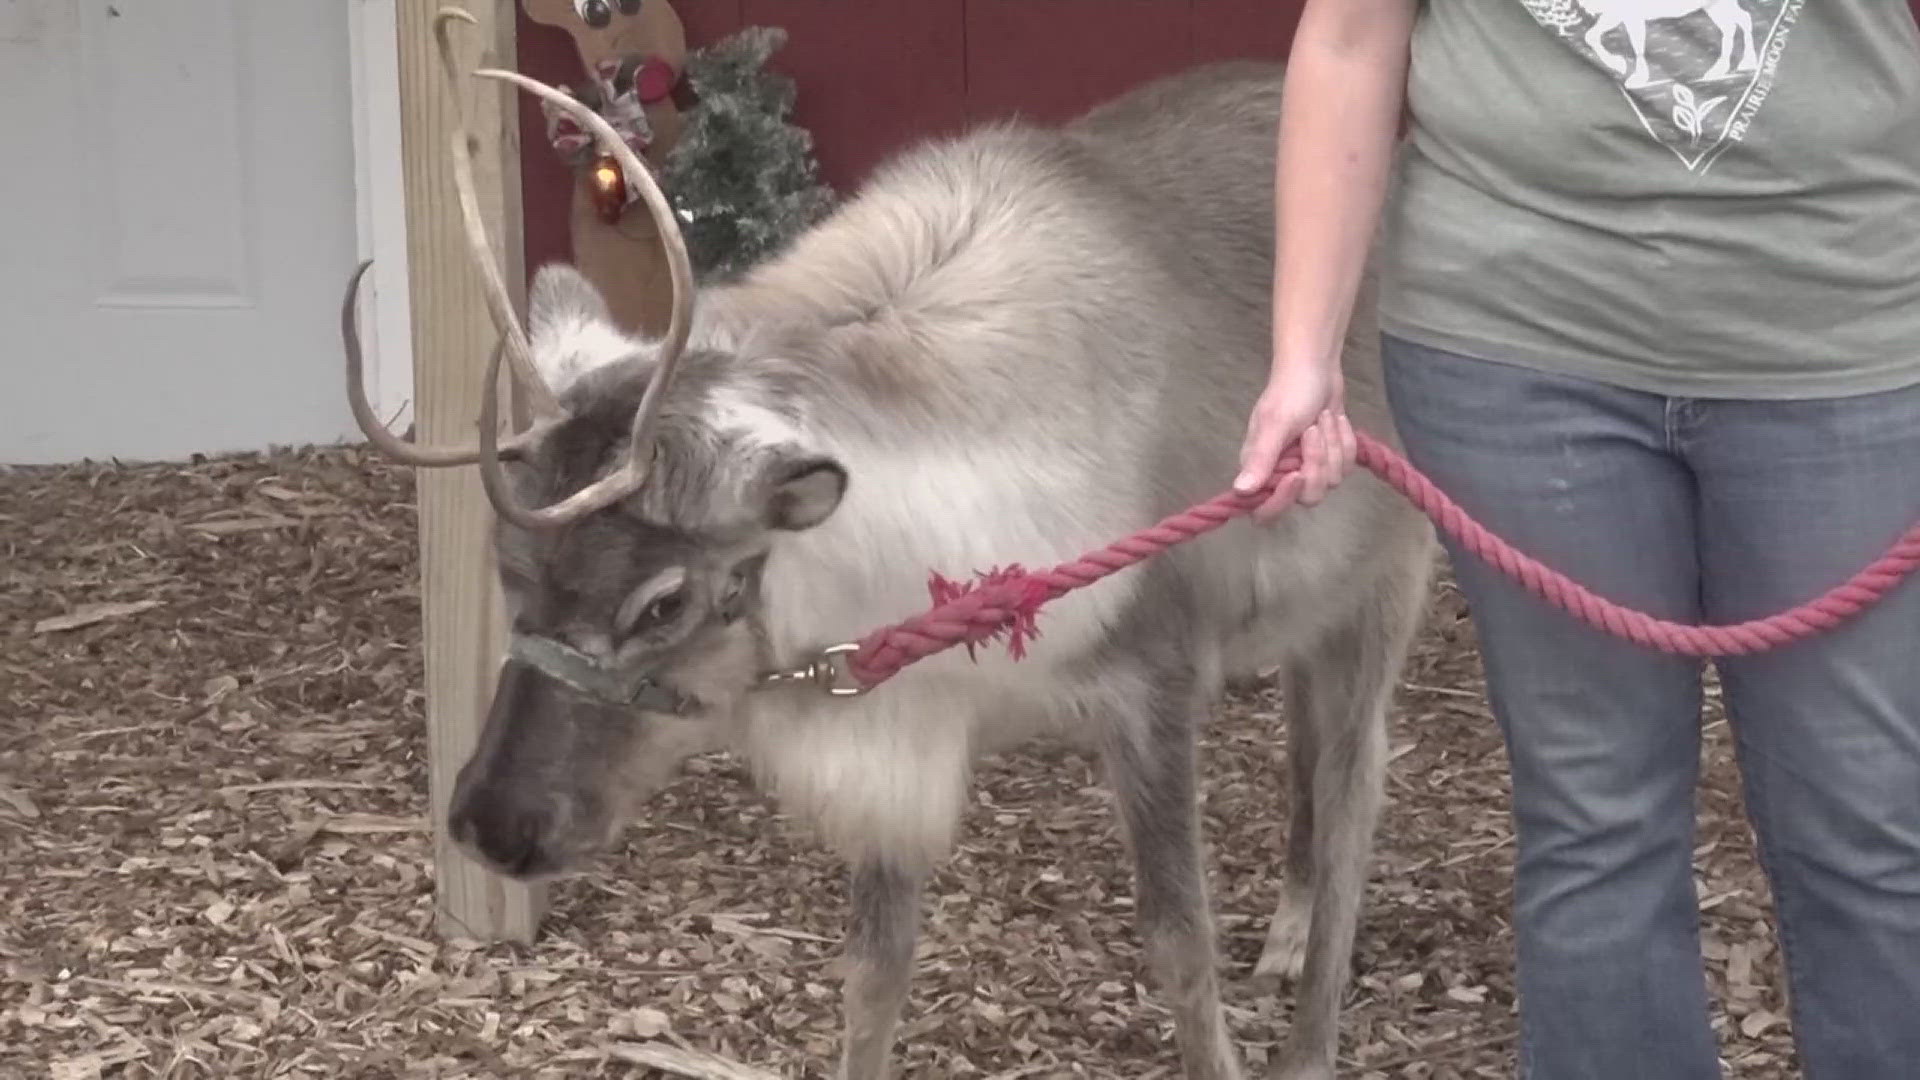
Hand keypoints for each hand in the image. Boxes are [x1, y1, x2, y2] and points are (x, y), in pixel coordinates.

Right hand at [1233, 357, 1357, 522]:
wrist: (1317, 367)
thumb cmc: (1290, 392)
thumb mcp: (1275, 424)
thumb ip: (1261, 459)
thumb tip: (1240, 491)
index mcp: (1260, 469)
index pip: (1266, 510)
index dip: (1284, 499)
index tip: (1297, 474)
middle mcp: (1282, 474)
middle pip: (1308, 496)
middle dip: (1318, 462)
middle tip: (1313, 430)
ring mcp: (1308, 467)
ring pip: (1332, 481)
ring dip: (1333, 445)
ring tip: (1323, 418)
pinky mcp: (1330, 458)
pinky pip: (1347, 466)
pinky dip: (1345, 440)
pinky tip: (1335, 419)